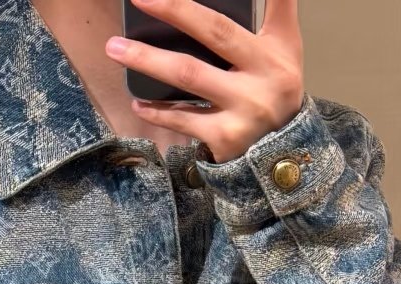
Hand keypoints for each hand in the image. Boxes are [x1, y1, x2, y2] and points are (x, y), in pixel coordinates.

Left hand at [106, 0, 304, 163]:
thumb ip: (278, 7)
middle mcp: (260, 80)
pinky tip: (137, 101)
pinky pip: (182, 120)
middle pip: (212, 35)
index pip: (236, 18)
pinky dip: (157, 111)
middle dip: (174, 11)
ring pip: (188, 77)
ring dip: (148, 61)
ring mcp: (241, 112)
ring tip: (115, 48)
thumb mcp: (285, 45)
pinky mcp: (224, 139)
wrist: (285, 153)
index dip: (197, 5)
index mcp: (270, 53)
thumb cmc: (277, 86)